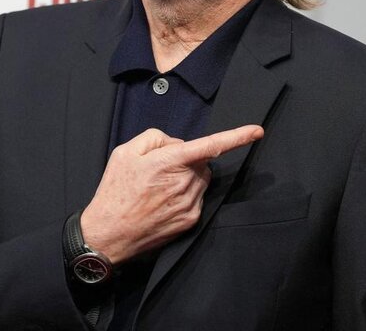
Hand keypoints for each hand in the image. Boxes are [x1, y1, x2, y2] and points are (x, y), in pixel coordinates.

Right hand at [80, 124, 263, 263]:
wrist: (108, 235)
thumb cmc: (115, 192)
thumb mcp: (125, 152)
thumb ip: (156, 138)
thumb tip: (178, 144)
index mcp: (170, 163)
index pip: (211, 145)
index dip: (237, 137)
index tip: (257, 131)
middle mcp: (185, 183)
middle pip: (203, 161)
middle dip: (188, 159)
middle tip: (161, 168)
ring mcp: (190, 204)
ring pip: (201, 179)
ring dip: (188, 176)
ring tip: (159, 187)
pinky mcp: (190, 220)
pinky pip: (198, 197)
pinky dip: (186, 193)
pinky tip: (163, 201)